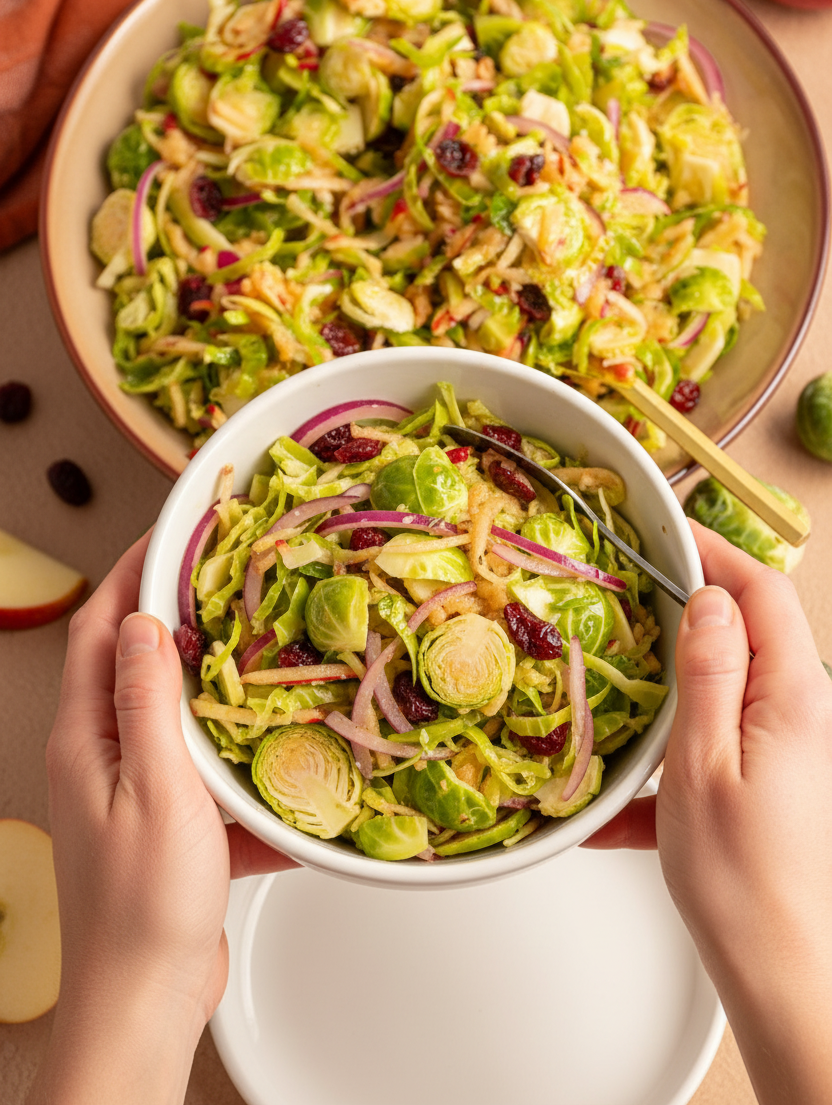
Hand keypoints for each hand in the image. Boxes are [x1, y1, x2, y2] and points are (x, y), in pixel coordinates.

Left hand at [28, 531, 297, 1104]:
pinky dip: (243, 762)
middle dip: (178, 614)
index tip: (172, 531)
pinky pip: (208, 772)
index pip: (101, 628)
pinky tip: (287, 765)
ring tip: (266, 654)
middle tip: (227, 576)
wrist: (145, 1001)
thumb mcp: (155, 789)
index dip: (133, 573)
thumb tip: (143, 624)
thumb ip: (147, 703)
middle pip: (136, 662)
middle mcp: (103, 756)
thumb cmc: (142, 906)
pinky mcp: (169, 825)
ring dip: (218, 684)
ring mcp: (135, 791)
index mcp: (87, 737)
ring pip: (178, 714)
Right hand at [585, 521, 831, 1104]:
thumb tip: (706, 600)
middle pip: (747, 630)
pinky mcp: (765, 779)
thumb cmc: (742, 880)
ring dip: (672, 682)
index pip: (760, 591)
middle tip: (627, 599)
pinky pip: (714, 740)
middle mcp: (800, 713)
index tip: (665, 531)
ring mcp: (785, 747)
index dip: (713, 552)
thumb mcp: (703, 763)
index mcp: (793, 696)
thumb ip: (709, 673)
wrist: (778, 971)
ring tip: (617, 689)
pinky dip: (671, 754)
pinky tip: (625, 803)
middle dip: (687, 608)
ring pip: (725, 684)